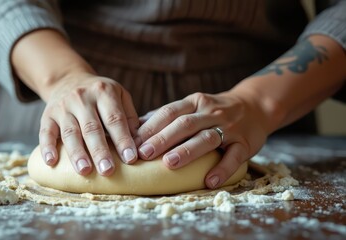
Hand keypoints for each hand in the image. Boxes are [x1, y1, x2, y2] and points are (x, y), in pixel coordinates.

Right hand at [39, 72, 139, 175]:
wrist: (68, 79)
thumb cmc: (100, 95)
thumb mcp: (119, 95)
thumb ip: (130, 117)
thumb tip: (139, 143)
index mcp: (104, 92)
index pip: (114, 119)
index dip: (123, 139)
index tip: (130, 158)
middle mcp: (82, 98)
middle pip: (92, 127)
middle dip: (100, 151)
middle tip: (108, 171)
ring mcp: (63, 106)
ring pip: (70, 132)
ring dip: (77, 153)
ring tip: (84, 171)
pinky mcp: (47, 115)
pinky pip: (46, 132)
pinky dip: (47, 147)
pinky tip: (51, 162)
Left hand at [134, 91, 267, 188]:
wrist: (255, 106)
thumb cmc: (213, 112)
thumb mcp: (192, 106)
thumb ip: (167, 116)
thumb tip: (134, 128)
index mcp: (194, 102)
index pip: (169, 112)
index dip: (151, 126)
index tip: (133, 141)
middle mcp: (210, 112)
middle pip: (184, 124)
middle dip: (163, 138)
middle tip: (144, 153)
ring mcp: (229, 127)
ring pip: (206, 138)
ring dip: (187, 151)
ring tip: (169, 164)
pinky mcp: (245, 143)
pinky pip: (234, 156)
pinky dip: (222, 169)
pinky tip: (209, 181)